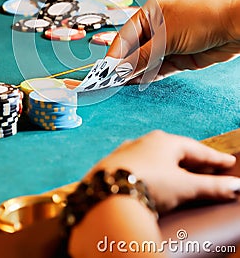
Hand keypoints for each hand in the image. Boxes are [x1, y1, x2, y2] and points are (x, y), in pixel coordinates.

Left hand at [86, 130, 239, 213]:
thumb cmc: (147, 183)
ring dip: (172, 166)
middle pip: (177, 151)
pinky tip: (154, 178)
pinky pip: (141, 165)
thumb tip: (234, 186)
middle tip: (210, 168)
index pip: (197, 149)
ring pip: (157, 157)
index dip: (214, 158)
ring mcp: (129, 151)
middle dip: (194, 160)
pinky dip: (153, 171)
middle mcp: (146, 141)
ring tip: (184, 175)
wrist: (108, 193)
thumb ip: (211, 186)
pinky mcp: (116, 164)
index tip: (227, 162)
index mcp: (165, 141)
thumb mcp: (184, 187)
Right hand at [108, 0, 239, 81]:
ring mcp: (166, 44)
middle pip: (132, 50)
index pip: (124, 37)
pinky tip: (133, 83)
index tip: (103, 71)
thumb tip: (119, 69)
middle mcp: (155, 28)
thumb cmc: (201, 20)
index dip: (113, 55)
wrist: (234, 28)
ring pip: (143, 61)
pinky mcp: (177, 58)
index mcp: (149, 14)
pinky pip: (157, 69)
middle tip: (105, 80)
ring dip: (132, 72)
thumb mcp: (166, 38)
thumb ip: (141, 56)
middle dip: (120, 65)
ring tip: (116, 85)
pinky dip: (146, 77)